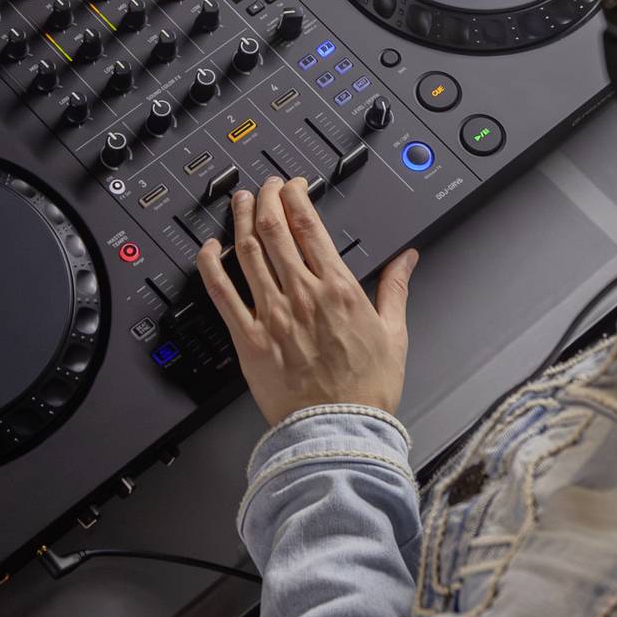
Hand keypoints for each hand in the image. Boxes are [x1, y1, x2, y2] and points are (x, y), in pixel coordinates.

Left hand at [197, 175, 421, 424]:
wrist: (340, 430)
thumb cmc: (367, 390)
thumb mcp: (394, 333)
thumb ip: (395, 289)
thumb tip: (407, 259)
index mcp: (338, 289)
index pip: (309, 226)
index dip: (296, 197)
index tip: (293, 186)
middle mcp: (302, 295)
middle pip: (275, 230)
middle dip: (268, 198)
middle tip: (265, 186)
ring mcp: (271, 315)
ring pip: (248, 252)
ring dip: (242, 220)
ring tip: (241, 202)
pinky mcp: (248, 339)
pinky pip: (222, 293)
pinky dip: (212, 265)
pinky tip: (209, 249)